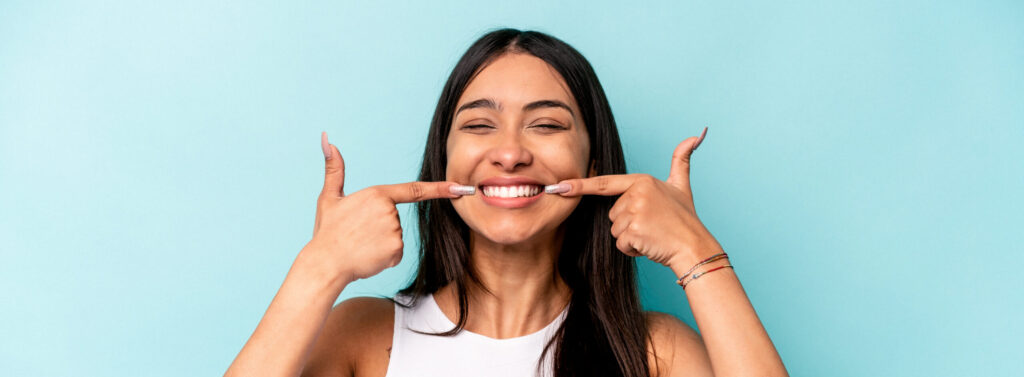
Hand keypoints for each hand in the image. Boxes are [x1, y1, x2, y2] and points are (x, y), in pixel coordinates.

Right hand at [305, 132, 471, 283]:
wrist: (324, 263)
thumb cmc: (327, 232)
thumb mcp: (329, 198)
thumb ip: (334, 169)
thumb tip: (326, 139)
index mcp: (377, 194)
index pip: (413, 190)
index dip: (440, 188)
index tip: (460, 187)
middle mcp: (389, 211)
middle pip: (395, 219)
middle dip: (379, 227)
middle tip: (357, 233)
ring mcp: (394, 231)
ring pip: (395, 236)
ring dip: (380, 243)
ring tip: (359, 244)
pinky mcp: (396, 250)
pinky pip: (396, 253)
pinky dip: (384, 257)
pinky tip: (367, 256)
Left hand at [553, 127, 721, 269]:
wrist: (695, 246)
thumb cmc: (685, 219)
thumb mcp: (681, 186)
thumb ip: (681, 160)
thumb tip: (695, 135)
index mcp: (642, 180)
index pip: (605, 183)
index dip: (580, 185)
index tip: (560, 186)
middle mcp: (636, 193)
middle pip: (612, 213)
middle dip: (628, 223)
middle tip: (652, 225)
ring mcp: (634, 212)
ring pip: (615, 230)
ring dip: (630, 237)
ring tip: (652, 234)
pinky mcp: (632, 231)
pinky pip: (620, 244)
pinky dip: (633, 249)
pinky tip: (650, 244)